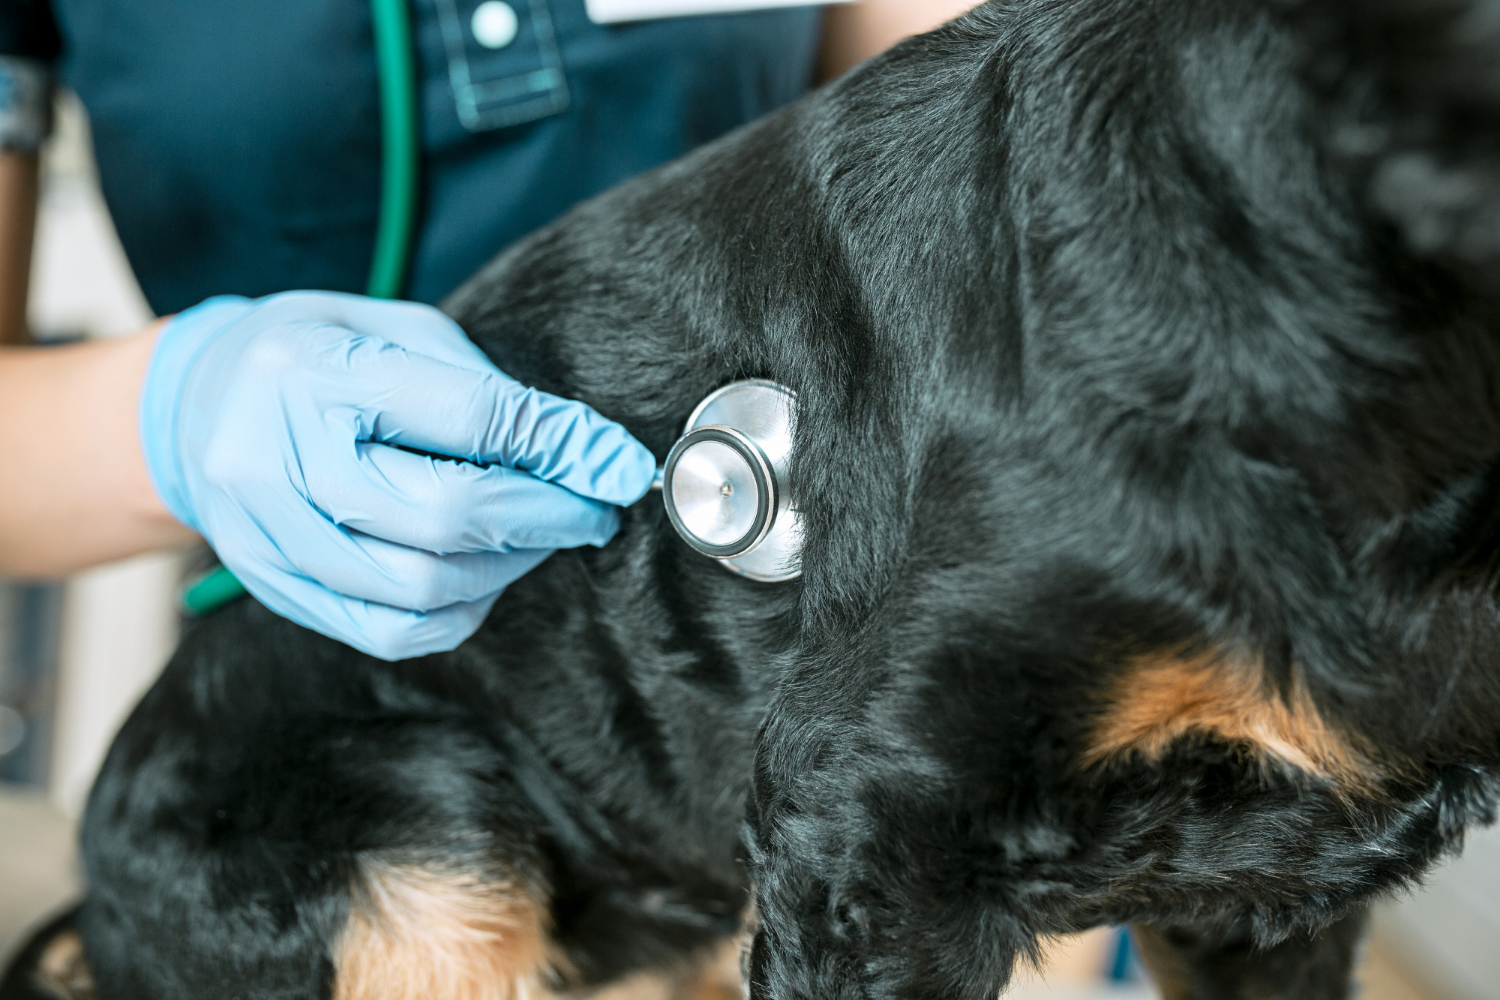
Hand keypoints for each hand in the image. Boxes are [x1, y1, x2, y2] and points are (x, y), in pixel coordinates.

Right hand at [139, 291, 655, 659]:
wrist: (195, 405)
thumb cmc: (315, 356)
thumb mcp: (397, 332)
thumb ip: (483, 389)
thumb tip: (586, 453)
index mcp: (316, 371)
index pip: (470, 419)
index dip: (562, 448)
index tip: (620, 466)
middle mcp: (279, 457)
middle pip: (446, 515)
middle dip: (546, 518)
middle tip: (591, 510)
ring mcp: (267, 533)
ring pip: (422, 586)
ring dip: (508, 567)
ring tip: (539, 536)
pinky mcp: (273, 586)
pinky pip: (388, 632)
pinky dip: (458, 613)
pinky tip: (482, 576)